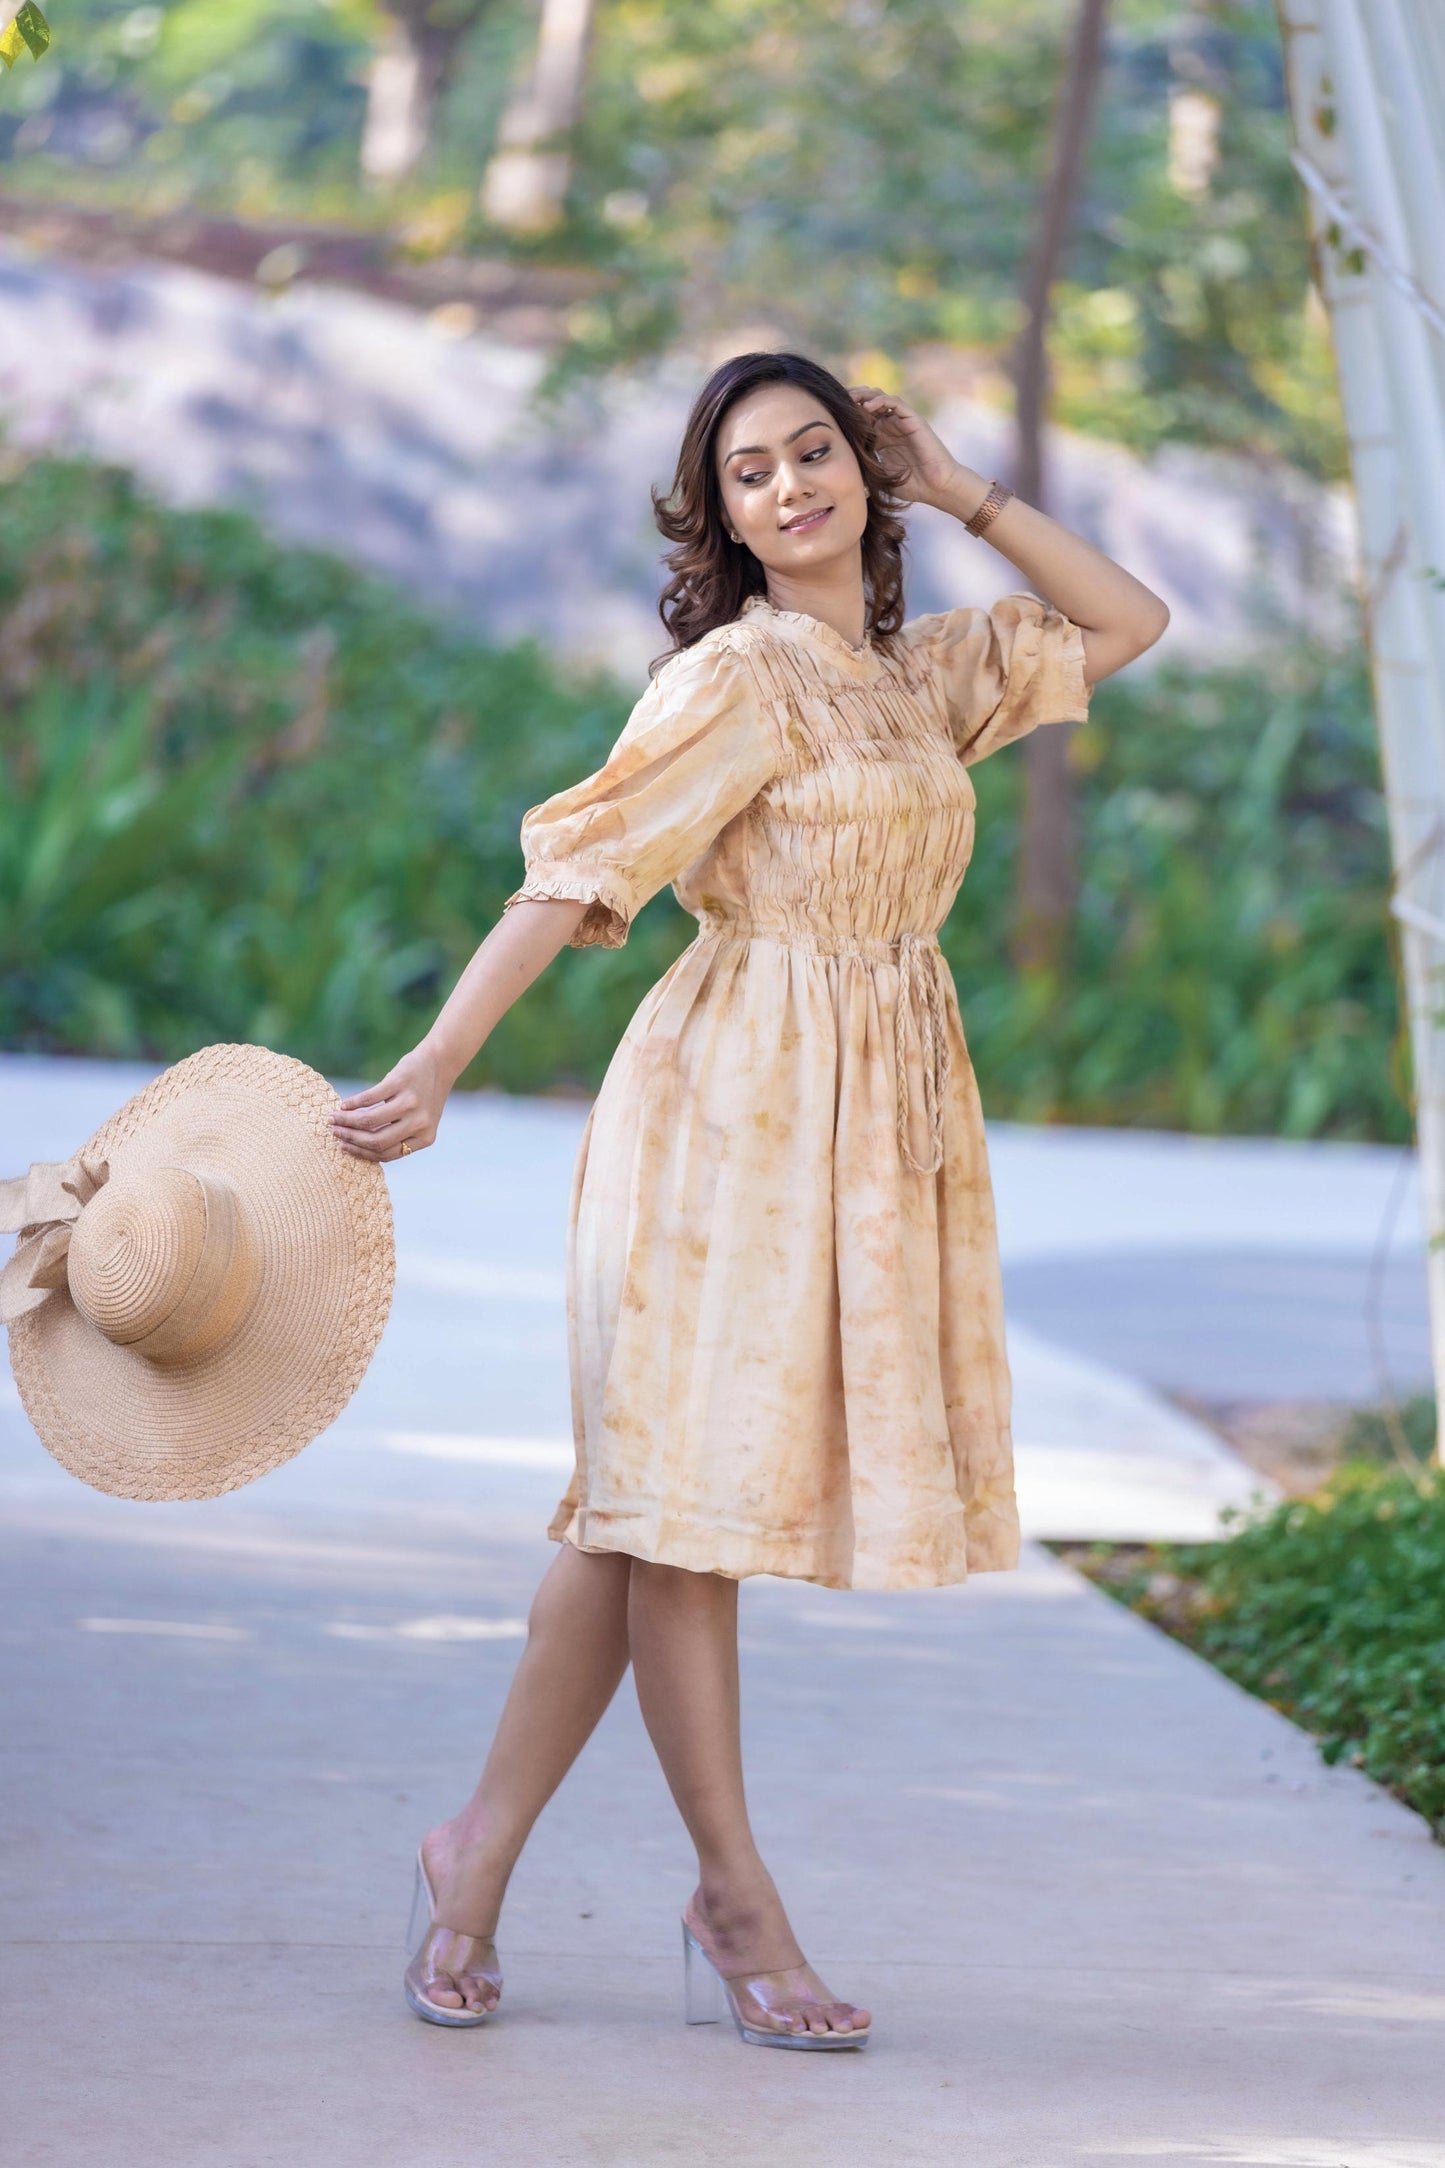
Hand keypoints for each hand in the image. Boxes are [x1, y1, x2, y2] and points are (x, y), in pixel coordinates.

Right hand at [329, 1040, 451, 1162]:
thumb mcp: (419, 1120)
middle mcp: (420, 1123)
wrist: (440, 1062)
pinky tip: (343, 1105)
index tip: (344, 1147)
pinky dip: (353, 1103)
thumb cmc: (423, 1095)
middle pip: (376, 1140)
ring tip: (334, 1118)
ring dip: (347, 1121)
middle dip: (350, 1138)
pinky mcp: (400, 1082)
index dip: (361, 1152)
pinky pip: (370, 1098)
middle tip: (334, 1133)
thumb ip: (397, 1135)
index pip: (387, 1154)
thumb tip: (355, 1145)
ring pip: (370, 1121)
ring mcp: (411, 1103)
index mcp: (425, 1137)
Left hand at [848, 385, 965, 509]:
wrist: (936, 487)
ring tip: (849, 398)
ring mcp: (902, 421)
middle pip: (867, 403)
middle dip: (851, 400)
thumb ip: (865, 470)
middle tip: (836, 401)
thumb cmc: (912, 486)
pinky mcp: (913, 420)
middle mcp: (890, 426)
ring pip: (880, 398)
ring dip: (863, 395)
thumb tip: (840, 475)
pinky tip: (867, 407)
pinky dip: (881, 401)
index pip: (860, 418)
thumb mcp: (880, 477)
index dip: (846, 414)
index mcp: (882, 437)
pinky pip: (895, 403)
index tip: (828, 414)